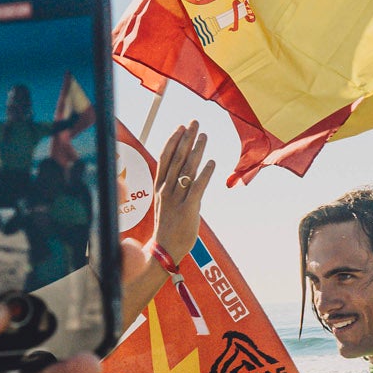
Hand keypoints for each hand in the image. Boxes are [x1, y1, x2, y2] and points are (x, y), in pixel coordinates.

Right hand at [152, 122, 214, 262]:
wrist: (165, 249)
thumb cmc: (169, 225)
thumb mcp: (167, 202)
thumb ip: (175, 186)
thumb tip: (188, 172)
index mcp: (160, 187)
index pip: (165, 158)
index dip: (173, 141)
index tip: (181, 127)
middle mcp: (166, 190)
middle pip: (177, 159)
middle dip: (186, 139)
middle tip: (194, 122)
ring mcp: (176, 199)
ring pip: (187, 170)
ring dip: (196, 150)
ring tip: (204, 135)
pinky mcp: (188, 209)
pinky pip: (197, 188)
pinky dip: (204, 174)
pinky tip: (212, 161)